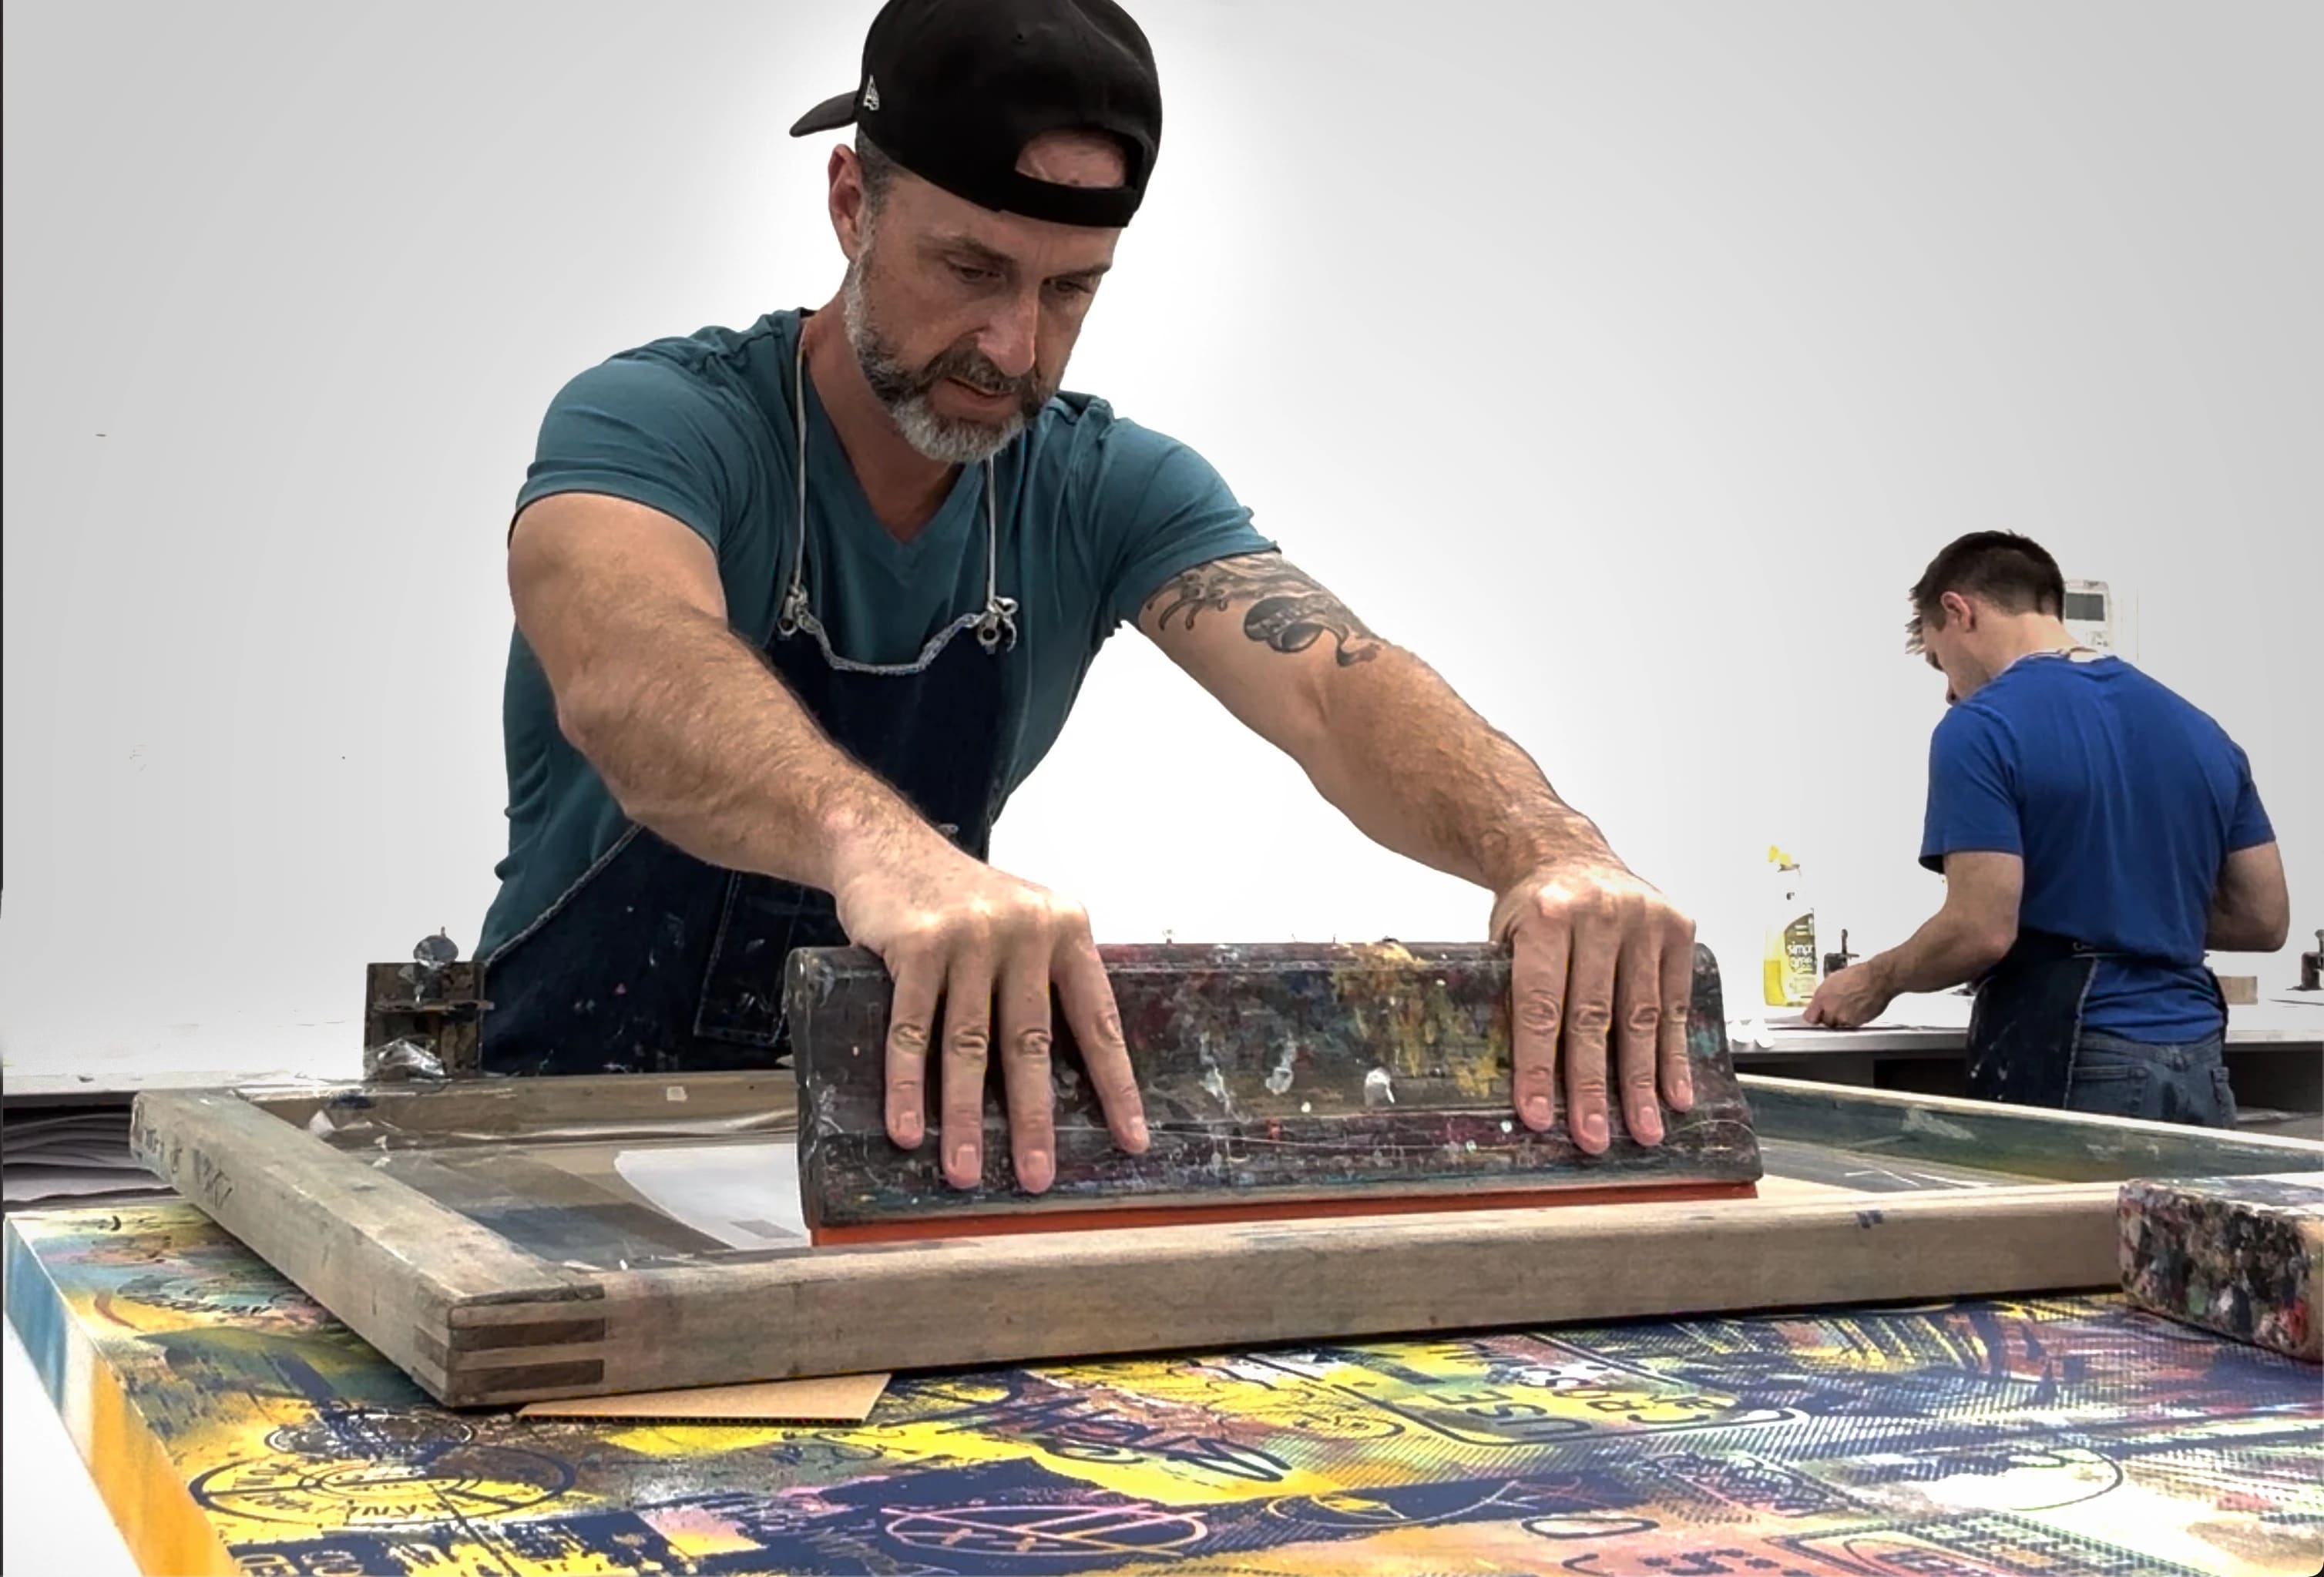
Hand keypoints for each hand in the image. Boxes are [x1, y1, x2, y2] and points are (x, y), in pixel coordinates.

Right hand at [831, 833, 1148, 1192]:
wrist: (886, 844)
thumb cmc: (959, 899)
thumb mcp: (1021, 921)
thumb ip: (1046, 977)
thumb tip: (1065, 1075)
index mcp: (1065, 929)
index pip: (1099, 1019)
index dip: (1115, 1085)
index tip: (1130, 1140)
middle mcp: (1025, 929)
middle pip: (1031, 1043)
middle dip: (1033, 1120)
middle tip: (1036, 1177)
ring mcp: (969, 935)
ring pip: (969, 1045)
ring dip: (963, 1117)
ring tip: (963, 1170)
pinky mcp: (917, 944)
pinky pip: (911, 1030)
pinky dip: (906, 1086)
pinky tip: (906, 1129)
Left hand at [1488, 855, 1696, 1153]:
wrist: (1567, 852)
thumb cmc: (1533, 906)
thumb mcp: (1504, 937)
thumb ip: (1511, 992)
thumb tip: (1520, 1077)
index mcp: (1547, 915)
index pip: (1541, 1004)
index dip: (1538, 1064)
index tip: (1539, 1114)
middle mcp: (1599, 913)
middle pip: (1594, 1016)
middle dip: (1593, 1085)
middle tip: (1595, 1136)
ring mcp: (1644, 919)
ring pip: (1642, 1015)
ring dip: (1642, 1081)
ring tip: (1644, 1129)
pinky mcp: (1677, 927)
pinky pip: (1677, 1003)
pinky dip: (1675, 1053)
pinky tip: (1675, 1093)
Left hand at [1803, 961, 1893, 1028]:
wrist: (1878, 979)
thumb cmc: (1858, 975)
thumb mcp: (1832, 980)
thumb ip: (1823, 995)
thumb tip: (1819, 1001)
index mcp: (1822, 998)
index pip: (1809, 1017)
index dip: (1813, 1016)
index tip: (1814, 1015)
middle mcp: (1832, 1010)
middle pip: (1825, 1022)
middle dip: (1829, 1016)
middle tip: (1837, 1007)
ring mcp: (1844, 1018)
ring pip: (1839, 1024)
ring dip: (1842, 1018)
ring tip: (1850, 1005)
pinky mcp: (1857, 1023)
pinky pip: (1852, 1024)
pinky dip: (1854, 1019)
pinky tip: (1858, 1007)